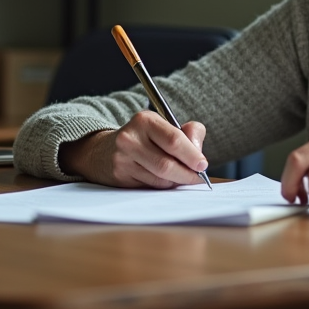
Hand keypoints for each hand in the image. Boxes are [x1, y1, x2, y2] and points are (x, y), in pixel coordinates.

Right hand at [59, 111, 207, 187]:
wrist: (106, 150)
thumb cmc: (146, 138)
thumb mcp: (167, 126)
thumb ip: (190, 133)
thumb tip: (199, 154)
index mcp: (145, 120)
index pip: (174, 140)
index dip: (192, 155)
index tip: (202, 165)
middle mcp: (130, 138)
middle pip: (166, 164)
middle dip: (187, 174)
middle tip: (197, 178)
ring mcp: (122, 159)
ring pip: (159, 179)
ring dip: (175, 181)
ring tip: (180, 176)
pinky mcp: (119, 177)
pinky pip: (149, 187)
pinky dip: (162, 186)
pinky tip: (164, 180)